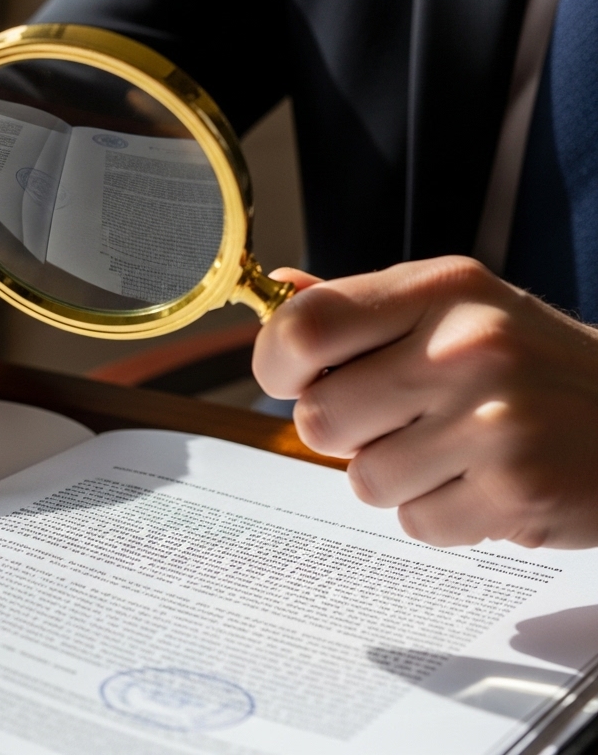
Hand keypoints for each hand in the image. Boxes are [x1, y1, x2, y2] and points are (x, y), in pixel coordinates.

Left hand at [254, 256, 597, 547]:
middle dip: (349, 434)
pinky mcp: (516, 489)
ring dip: (399, 480)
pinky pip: (416, 523)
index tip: (296, 380)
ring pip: (363, 480)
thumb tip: (280, 290)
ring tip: (457, 453)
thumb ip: (364, 308)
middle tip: (406, 422)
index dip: (277, 366)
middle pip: (318, 417)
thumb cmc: (537, 368)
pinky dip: (443, 517)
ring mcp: (495, 419)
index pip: (304, 328)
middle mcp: (468, 346)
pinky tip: (486, 485)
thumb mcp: (459, 311)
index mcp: (442, 290)